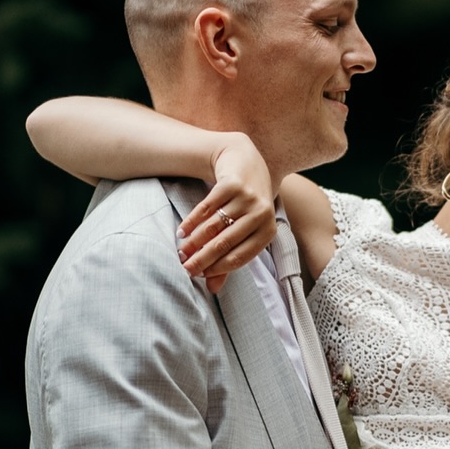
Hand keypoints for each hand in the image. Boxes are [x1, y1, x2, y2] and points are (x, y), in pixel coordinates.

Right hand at [178, 135, 277, 293]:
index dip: (217, 269)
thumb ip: (230, 257)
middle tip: (184, 268)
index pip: (240, 257)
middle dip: (202, 258)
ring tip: (181, 251)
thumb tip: (212, 288)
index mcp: (268, 231)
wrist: (245, 160)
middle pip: (225, 243)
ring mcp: (247, 198)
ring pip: (214, 226)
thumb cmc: (246, 202)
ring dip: (194, 241)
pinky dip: (192, 221)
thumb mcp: (246, 228)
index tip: (198, 276)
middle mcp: (261, 214)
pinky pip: (207, 207)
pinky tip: (181, 231)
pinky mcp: (232, 184)